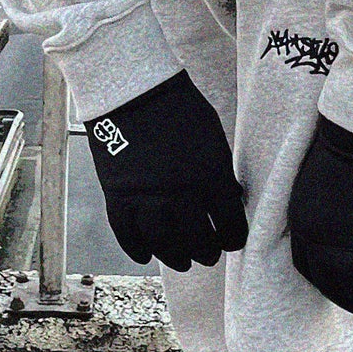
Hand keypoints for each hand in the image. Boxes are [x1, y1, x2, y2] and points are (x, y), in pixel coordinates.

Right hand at [86, 71, 248, 269]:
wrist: (134, 90)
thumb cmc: (179, 108)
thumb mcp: (213, 138)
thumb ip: (220, 173)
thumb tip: (227, 199)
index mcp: (211, 176)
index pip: (230, 225)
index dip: (233, 238)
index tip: (231, 241)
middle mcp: (180, 193)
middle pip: (198, 241)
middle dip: (206, 253)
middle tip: (207, 255)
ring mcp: (147, 197)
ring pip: (163, 245)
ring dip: (174, 258)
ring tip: (181, 261)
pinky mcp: (119, 195)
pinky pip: (127, 235)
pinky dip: (137, 249)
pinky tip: (146, 255)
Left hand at [287, 115, 352, 320]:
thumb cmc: (350, 146)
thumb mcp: (325, 185)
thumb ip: (333, 216)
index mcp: (302, 223)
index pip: (310, 269)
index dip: (328, 283)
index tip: (341, 288)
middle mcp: (320, 242)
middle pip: (334, 286)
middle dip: (352, 300)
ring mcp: (349, 249)